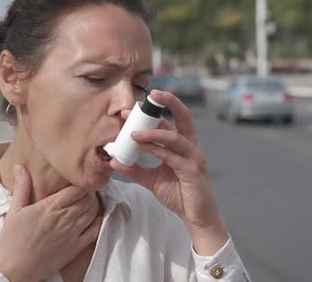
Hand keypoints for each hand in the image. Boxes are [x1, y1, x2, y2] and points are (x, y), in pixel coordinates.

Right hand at [0, 165, 100, 281]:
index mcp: (50, 207)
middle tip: (85, 191)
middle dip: (89, 192)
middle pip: (88, 198)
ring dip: (95, 204)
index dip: (81, 184)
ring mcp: (73, 233)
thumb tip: (20, 166)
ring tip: (89, 202)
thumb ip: (22, 187)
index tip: (78, 182)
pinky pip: (96, 230)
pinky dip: (99, 220)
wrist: (15, 269)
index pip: (77, 189)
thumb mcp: (14, 210)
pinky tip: (95, 217)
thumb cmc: (12, 240)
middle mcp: (65, 218)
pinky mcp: (77, 247)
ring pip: (94, 211)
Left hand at [109, 90, 227, 254]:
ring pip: (175, 138)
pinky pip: (174, 157)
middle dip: (169, 103)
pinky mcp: (193, 172)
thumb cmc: (179, 195)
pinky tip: (144, 147)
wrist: (196, 217)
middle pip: (184, 117)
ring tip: (133, 133)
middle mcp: (191, 147)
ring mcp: (194, 158)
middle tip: (151, 94)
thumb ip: (135, 170)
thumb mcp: (152, 180)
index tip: (133, 107)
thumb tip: (115, 161)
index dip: (155, 111)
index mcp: (184, 145)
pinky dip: (158, 150)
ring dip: (154, 133)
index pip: (171, 121)